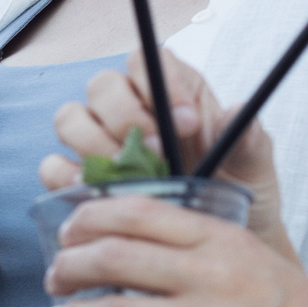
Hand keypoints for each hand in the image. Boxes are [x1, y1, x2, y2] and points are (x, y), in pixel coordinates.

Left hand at [43, 194, 307, 306]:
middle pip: (113, 258)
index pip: (137, 212)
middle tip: (54, 281)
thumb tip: (143, 249)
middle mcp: (217, 278)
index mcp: (227, 242)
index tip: (67, 236)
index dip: (87, 221)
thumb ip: (208, 254)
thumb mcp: (262, 265)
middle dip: (67, 268)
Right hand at [44, 49, 293, 257]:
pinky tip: (100, 193)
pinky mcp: (77, 177)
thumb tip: (237, 110)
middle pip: (102, 85)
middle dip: (126, 117)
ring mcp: (99, 142)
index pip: (148, 59)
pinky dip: (67, 176)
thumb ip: (249, 139)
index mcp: (173, 90)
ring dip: (94, 144)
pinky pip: (53, 165)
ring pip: (71, 118)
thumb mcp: (254, 169)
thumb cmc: (236, 198)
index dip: (160, 82)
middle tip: (158, 153)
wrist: (215, 247)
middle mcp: (130, 108)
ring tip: (129, 175)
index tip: (188, 121)